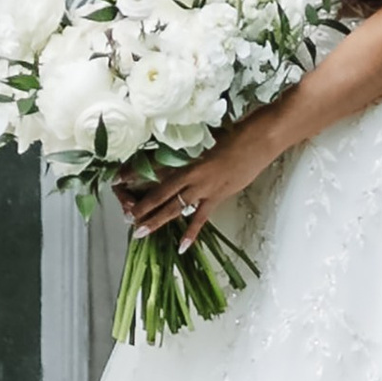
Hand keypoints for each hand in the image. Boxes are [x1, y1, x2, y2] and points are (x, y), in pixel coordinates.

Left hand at [117, 118, 275, 253]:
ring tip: (140, 232)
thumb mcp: (213, 139)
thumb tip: (186, 158)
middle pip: (162, 192)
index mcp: (190, 157)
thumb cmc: (240, 133)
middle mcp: (194, 174)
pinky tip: (182, 247)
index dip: (136, 174)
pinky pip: (201, 218)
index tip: (119, 180)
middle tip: (126, 217)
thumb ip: (198, 151)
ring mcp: (206, 188)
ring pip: (176, 207)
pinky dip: (191, 233)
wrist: (262, 139)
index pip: (156, 168)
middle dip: (143, 205)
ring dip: (157, 220)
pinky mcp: (219, 197)